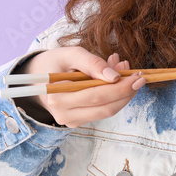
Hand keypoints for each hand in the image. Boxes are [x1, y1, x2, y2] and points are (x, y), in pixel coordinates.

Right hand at [14, 47, 146, 127]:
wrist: (36, 78)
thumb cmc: (53, 62)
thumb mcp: (70, 54)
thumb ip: (92, 63)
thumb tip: (115, 76)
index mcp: (57, 97)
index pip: (96, 96)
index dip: (120, 88)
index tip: (137, 76)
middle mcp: (63, 114)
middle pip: (105, 108)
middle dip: (126, 92)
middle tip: (139, 76)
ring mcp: (70, 120)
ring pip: (107, 111)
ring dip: (122, 93)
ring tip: (126, 72)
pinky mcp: (77, 121)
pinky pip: (102, 111)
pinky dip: (113, 96)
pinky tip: (115, 80)